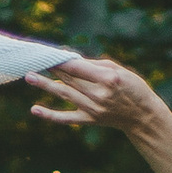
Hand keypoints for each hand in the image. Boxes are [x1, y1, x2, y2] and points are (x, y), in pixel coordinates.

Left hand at [26, 54, 169, 143]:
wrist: (142, 116)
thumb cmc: (132, 88)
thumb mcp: (119, 70)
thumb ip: (95, 65)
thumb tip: (72, 61)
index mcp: (107, 79)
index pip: (78, 67)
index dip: (61, 60)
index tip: (48, 53)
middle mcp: (98, 94)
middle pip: (69, 79)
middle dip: (51, 68)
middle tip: (35, 59)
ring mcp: (92, 109)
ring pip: (64, 94)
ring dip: (45, 85)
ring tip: (29, 76)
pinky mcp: (89, 120)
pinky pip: (66, 118)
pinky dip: (50, 115)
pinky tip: (34, 109)